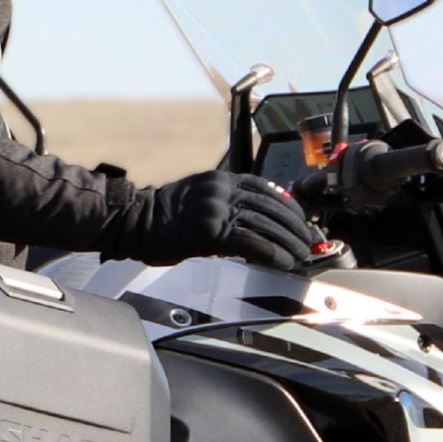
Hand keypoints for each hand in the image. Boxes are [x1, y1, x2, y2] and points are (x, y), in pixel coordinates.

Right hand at [124, 170, 316, 272]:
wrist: (133, 222)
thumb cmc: (162, 216)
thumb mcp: (197, 195)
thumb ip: (225, 200)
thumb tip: (252, 218)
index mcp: (221, 179)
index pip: (266, 187)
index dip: (289, 205)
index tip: (301, 219)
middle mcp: (222, 190)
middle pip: (271, 207)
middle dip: (295, 226)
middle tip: (309, 241)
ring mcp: (217, 210)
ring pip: (266, 225)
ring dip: (289, 242)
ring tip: (301, 255)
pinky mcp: (211, 233)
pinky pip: (252, 244)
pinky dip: (272, 254)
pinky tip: (283, 262)